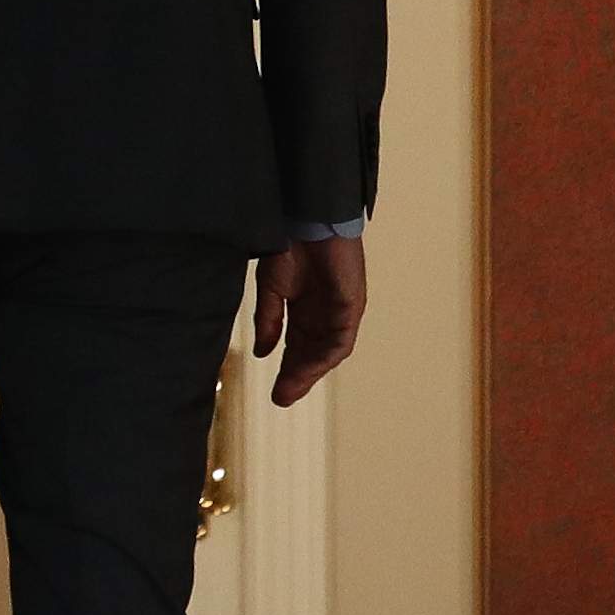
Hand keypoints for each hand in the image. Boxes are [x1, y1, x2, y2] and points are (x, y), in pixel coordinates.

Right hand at [254, 230, 366, 409]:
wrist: (307, 217)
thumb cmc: (290, 244)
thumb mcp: (271, 289)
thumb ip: (269, 321)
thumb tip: (262, 353)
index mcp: (305, 309)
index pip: (298, 347)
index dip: (287, 369)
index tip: (275, 392)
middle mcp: (324, 313)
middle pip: (313, 354)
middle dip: (297, 377)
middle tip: (281, 397)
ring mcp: (340, 310)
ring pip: (327, 352)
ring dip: (310, 372)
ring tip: (291, 388)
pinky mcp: (352, 305)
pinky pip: (341, 340)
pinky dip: (325, 356)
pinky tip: (309, 367)